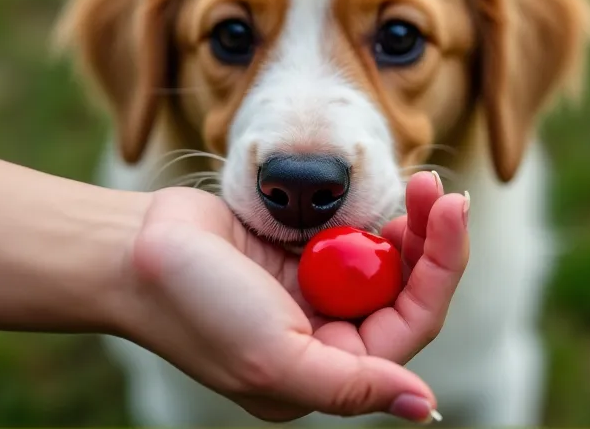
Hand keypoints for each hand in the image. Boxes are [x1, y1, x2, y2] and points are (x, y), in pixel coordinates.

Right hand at [119, 171, 469, 422]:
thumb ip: (352, 385)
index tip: (453, 209)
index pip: (410, 324)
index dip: (442, 268)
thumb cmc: (197, 308)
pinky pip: (353, 234)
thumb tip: (425, 406)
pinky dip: (371, 215)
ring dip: (408, 224)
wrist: (136, 249)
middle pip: (406, 289)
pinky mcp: (300, 253)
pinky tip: (384, 193)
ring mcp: (314, 291)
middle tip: (439, 187)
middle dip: (432, 239)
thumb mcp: (274, 358)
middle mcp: (327, 336)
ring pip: (385, 260)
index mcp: (327, 370)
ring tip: (420, 184)